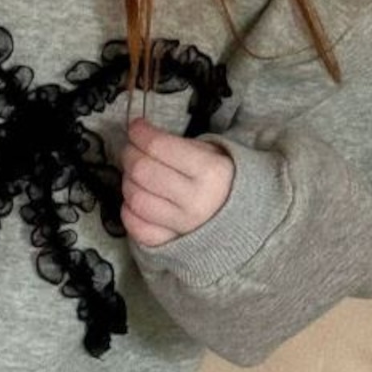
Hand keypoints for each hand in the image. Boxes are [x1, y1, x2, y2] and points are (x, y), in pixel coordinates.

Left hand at [120, 118, 234, 246]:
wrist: (243, 221)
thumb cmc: (221, 182)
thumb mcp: (211, 155)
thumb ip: (176, 144)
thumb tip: (140, 135)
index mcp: (210, 172)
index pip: (158, 146)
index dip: (139, 133)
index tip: (136, 128)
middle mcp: (196, 200)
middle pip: (141, 170)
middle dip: (129, 154)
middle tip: (132, 149)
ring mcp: (182, 225)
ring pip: (135, 198)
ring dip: (128, 181)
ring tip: (135, 175)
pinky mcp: (170, 244)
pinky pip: (136, 226)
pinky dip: (129, 210)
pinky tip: (136, 200)